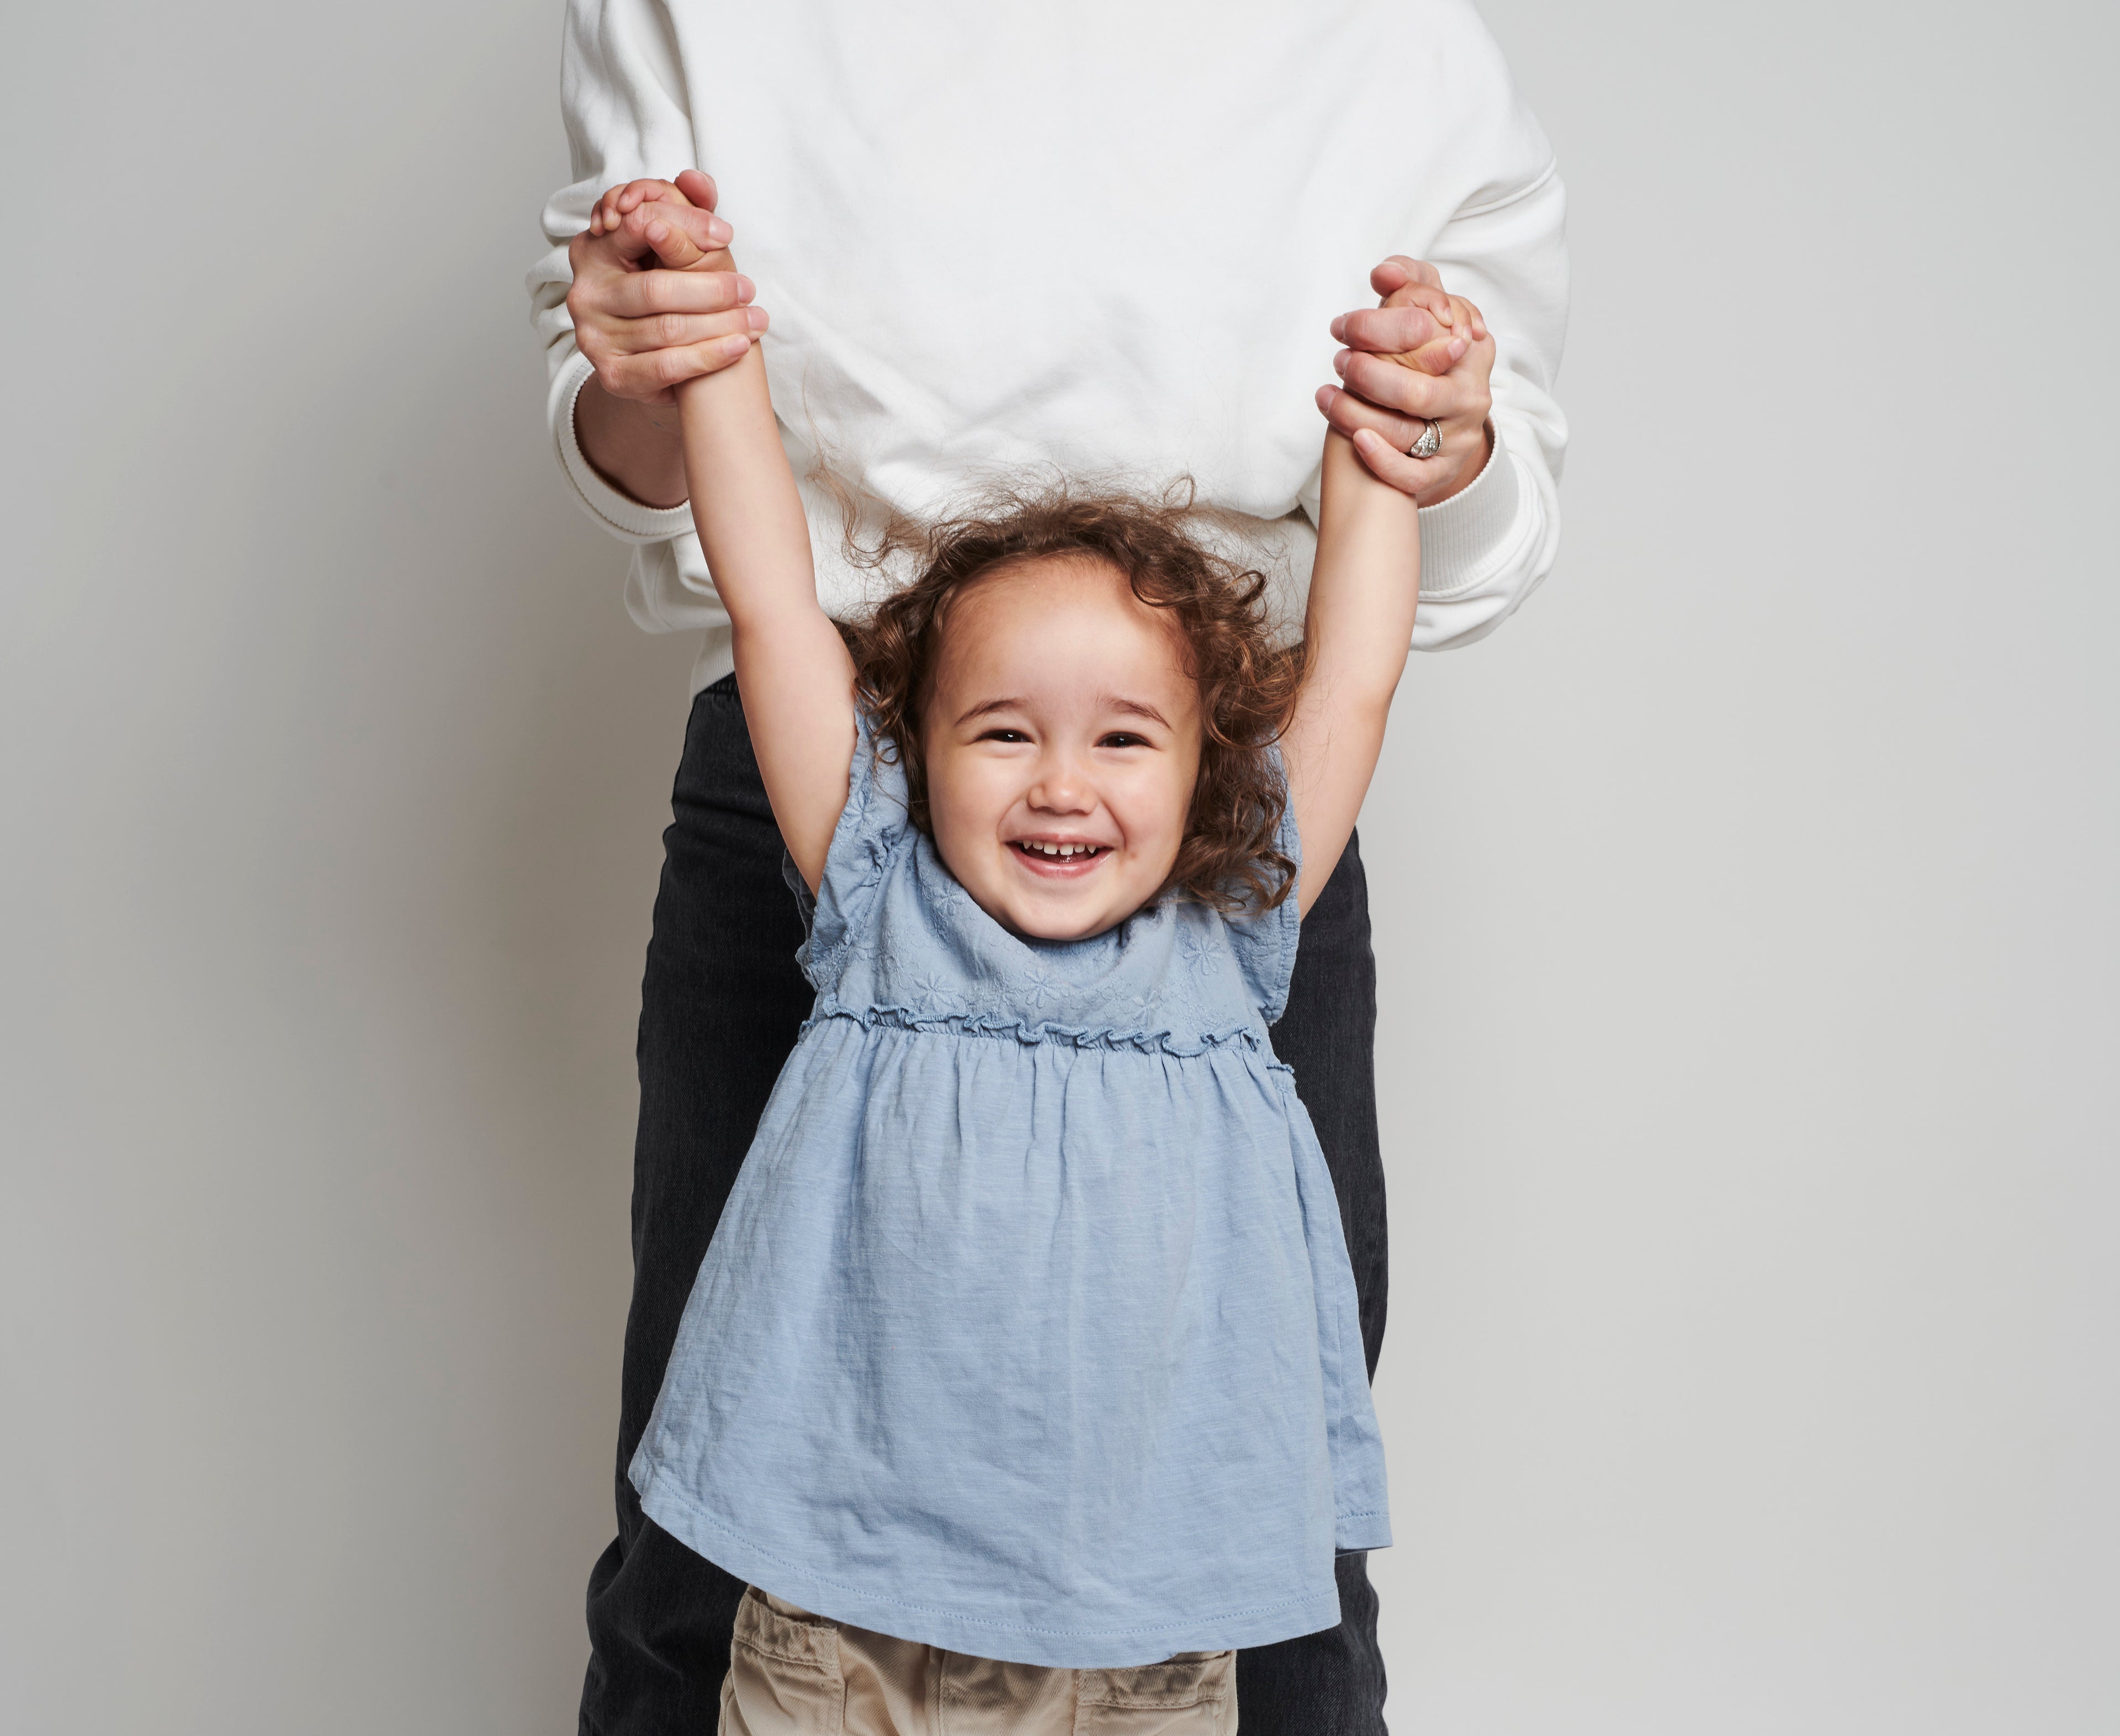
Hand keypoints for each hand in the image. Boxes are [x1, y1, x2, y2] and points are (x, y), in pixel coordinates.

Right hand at [565, 169, 766, 406]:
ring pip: (666, 329)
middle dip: (710, 289)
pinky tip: (739, 347)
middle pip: (656, 287)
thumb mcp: (676, 246)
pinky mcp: (611, 375)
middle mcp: (586, 292)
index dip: (685, 227)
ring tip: (756, 319)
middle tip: (748, 288)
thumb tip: (695, 179)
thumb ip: (686, 210)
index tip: (725, 236)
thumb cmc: (668, 291)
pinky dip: (708, 356)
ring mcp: (593, 336)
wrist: (654, 356)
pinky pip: (666, 365)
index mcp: (594, 249)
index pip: (640, 227)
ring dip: (721, 324)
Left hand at [1315, 256, 1496, 506]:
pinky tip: (1355, 439)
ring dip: (1356, 414)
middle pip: (1416, 392)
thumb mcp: (1429, 313)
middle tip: (1338, 362)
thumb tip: (1384, 273)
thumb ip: (1410, 283)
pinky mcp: (1442, 470)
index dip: (1380, 328)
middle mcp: (1471, 395)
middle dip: (1368, 377)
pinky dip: (1382, 460)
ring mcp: (1459, 436)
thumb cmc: (1429, 356)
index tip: (1342, 326)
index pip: (1428, 335)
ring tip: (1326, 395)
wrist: (1445, 417)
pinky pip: (1412, 475)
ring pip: (1406, 432)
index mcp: (1473, 350)